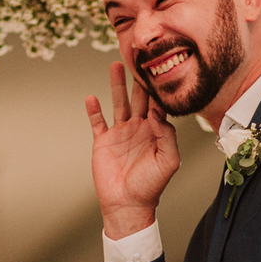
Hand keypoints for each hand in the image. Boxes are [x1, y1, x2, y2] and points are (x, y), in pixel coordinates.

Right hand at [86, 62, 180, 238]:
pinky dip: (93, 109)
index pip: (157, 104)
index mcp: (155, 132)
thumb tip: (156, 112)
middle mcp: (138, 128)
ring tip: (115, 64)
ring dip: (117, 84)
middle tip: (138, 57)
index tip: (156, 69)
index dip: (157, 88)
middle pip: (138, 97)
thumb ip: (167, 135)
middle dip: (138, 78)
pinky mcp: (103, 141)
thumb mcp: (168, 161)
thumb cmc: (150, 186)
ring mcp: (120, 134)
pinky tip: (91, 97)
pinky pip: (97, 122)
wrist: (127, 204)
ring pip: (119, 103)